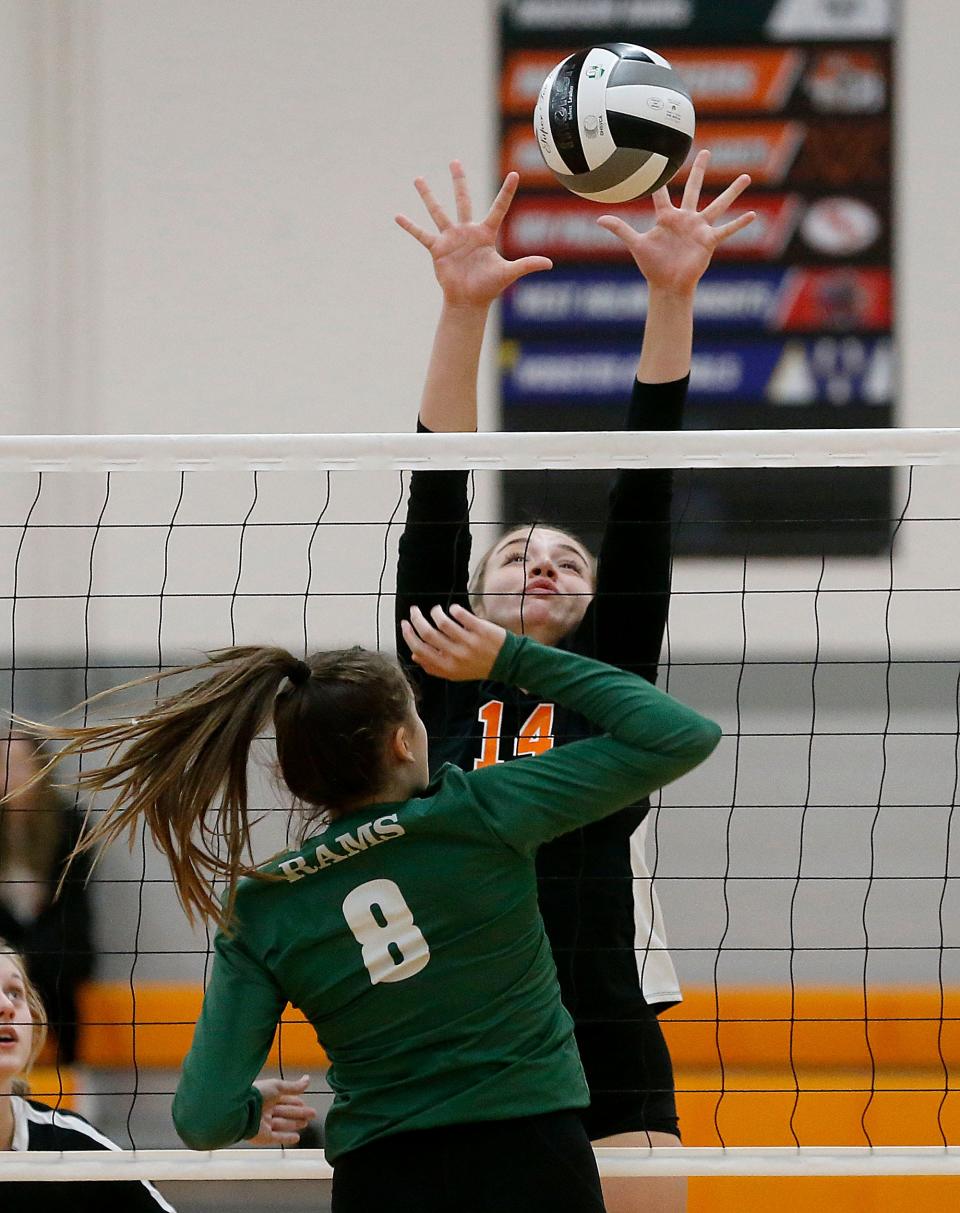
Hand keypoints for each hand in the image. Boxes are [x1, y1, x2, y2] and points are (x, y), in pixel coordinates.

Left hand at [248, 1074, 317, 1145]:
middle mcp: (265, 1109)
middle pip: (285, 1112)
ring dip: (295, 1124)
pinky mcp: (263, 1136)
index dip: (294, 1101)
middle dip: (299, 1113)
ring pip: (283, 1124)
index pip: (284, 1099)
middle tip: (312, 1114)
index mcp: (267, 1095)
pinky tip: (297, 1137)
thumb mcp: (278, 1087)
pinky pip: (277, 1137)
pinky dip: (287, 1137)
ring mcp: (264, 1123)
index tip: (304, 1103)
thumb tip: (307, 1079)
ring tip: (306, 1123)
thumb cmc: (257, 1094)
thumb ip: (293, 1086)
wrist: (241, 1109)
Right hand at [396, 161, 551, 307]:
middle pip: (463, 200)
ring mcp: (451, 239)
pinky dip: (410, 226)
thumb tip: (549, 264)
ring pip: (438, 212)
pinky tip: (398, 216)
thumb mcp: (508, 273)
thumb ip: (527, 264)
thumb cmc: (488, 287)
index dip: (507, 192)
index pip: (499, 208)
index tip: (515, 174)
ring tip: (418, 179)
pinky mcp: (437, 249)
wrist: (468, 301)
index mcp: (486, 234)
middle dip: (459, 181)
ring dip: (428, 196)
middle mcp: (467, 231)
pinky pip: (421, 235)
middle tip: (455, 161)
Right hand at [401, 603, 505, 680]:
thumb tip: (414, 654)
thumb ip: (434, 666)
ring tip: (436, 610)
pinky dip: (454, 609)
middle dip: (416, 619)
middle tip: (414, 611)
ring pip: (442, 622)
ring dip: (434, 612)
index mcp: (446, 667)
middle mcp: (456, 655)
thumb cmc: (478, 666)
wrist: (507, 663)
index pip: (419, 649)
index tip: (405, 624)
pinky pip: (461, 615)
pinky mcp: (480, 629)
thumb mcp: (454, 673)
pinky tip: (453, 609)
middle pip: (427, 633)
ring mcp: (468, 641)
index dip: (408, 635)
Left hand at [596, 150, 754, 295]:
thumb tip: (599, 219)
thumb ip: (620, 229)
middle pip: (694, 189)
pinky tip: (752, 214)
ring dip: (732, 192)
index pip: (663, 192)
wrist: (667, 285)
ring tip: (746, 177)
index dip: (662, 178)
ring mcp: (699, 228)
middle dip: (700, 171)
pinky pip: (726, 230)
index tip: (663, 156)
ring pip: (718, 205)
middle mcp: (685, 218)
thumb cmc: (652, 266)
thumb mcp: (636, 244)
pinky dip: (739, 223)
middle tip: (706, 151)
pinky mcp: (708, 241)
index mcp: (667, 217)